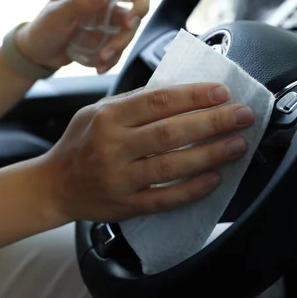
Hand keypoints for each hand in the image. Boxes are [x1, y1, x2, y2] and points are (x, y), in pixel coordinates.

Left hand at [15, 0, 150, 73]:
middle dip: (139, 6)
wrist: (42, 54)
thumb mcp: (56, 16)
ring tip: (103, 56)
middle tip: (130, 23)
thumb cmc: (44, 28)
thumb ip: (78, 3)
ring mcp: (109, 14)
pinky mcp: (111, 33)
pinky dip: (116, 56)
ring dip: (122, 41)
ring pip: (132, 21)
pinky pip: (124, 42)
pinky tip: (100, 64)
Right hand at [42, 83, 254, 222]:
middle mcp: (113, 146)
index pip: (158, 101)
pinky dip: (192, 190)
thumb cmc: (82, 142)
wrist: (54, 184)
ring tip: (237, 145)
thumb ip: (135, 102)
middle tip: (242, 115)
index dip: (193, 95)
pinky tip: (215, 179)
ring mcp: (119, 178)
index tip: (222, 92)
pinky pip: (164, 199)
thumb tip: (183, 92)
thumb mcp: (98, 111)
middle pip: (170, 132)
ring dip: (210, 154)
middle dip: (212, 122)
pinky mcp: (125, 205)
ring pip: (171, 166)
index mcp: (108, 116)